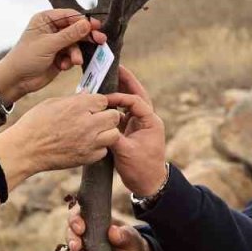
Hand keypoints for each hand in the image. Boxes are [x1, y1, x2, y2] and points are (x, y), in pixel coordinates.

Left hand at [0, 10, 106, 103]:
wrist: (16, 80)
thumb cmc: (26, 58)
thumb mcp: (48, 44)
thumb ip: (69, 35)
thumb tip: (87, 24)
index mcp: (45, 19)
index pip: (70, 15)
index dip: (84, 21)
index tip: (96, 27)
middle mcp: (52, 29)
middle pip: (76, 29)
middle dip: (86, 37)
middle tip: (100, 41)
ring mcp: (56, 43)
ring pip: (76, 44)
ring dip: (76, 53)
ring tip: (75, 62)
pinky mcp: (59, 56)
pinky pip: (72, 55)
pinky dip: (70, 61)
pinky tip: (63, 67)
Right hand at [0, 93, 122, 189]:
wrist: (24, 150)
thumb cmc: (34, 124)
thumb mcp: (51, 103)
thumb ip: (73, 99)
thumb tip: (88, 94)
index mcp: (78, 106)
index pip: (104, 100)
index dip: (98, 103)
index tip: (92, 107)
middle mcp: (87, 123)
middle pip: (113, 116)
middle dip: (106, 116)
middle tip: (96, 119)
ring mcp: (89, 142)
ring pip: (113, 134)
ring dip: (106, 132)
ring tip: (94, 133)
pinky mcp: (87, 157)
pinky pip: (104, 151)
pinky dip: (98, 148)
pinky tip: (86, 145)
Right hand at [66, 205, 152, 250]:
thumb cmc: (130, 243)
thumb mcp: (131, 238)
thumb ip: (123, 234)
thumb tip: (113, 231)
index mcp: (95, 220)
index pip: (80, 214)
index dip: (76, 219)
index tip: (80, 228)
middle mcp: (86, 232)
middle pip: (71, 231)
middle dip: (72, 239)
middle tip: (77, 246)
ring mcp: (83, 247)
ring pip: (71, 248)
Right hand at [107, 67, 167, 196]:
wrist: (149, 184)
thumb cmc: (142, 169)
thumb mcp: (126, 153)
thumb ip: (114, 138)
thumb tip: (100, 126)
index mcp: (151, 122)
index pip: (135, 101)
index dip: (119, 97)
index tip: (104, 98)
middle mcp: (147, 120)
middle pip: (137, 95)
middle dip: (126, 81)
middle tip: (115, 67)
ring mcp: (140, 125)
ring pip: (130, 102)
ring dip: (120, 91)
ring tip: (107, 79)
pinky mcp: (132, 131)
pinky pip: (124, 113)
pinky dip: (115, 105)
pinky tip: (104, 101)